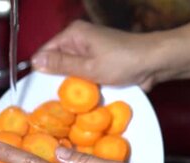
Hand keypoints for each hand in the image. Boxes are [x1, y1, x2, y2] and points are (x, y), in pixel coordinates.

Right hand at [31, 20, 159, 90]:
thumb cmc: (123, 62)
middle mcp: (79, 39)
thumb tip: (34, 61)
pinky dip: (83, 84)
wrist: (154, 62)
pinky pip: (83, 73)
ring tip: (66, 101)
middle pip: (57, 61)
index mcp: (73, 34)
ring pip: (70, 69)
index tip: (38, 91)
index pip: (45, 51)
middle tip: (53, 100)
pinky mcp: (99, 60)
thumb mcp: (89, 67)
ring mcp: (90, 49)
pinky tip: (81, 97)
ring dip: (71, 84)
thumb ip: (61, 64)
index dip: (40, 70)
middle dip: (56, 79)